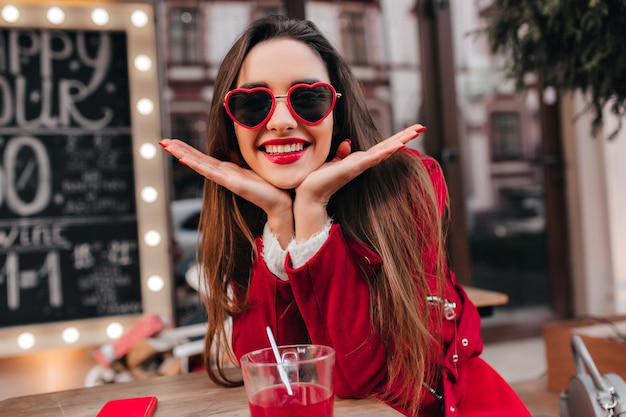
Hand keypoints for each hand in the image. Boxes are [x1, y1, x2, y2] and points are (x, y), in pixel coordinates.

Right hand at [159, 139, 293, 241]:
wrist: (280, 201)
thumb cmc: (269, 185)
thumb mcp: (253, 167)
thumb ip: (242, 159)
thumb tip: (235, 150)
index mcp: (227, 169)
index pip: (203, 157)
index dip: (187, 149)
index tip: (172, 141)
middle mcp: (223, 174)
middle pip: (196, 159)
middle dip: (179, 150)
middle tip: (162, 141)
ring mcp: (225, 179)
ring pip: (199, 164)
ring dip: (182, 155)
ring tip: (167, 146)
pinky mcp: (231, 183)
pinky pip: (211, 172)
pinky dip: (197, 165)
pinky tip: (184, 159)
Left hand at [292, 124, 424, 239]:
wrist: (308, 194)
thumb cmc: (318, 180)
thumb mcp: (331, 162)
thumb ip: (340, 153)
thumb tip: (347, 142)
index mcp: (358, 160)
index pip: (381, 146)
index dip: (396, 138)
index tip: (411, 130)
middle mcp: (362, 163)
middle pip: (388, 146)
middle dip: (405, 136)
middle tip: (422, 127)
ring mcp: (360, 166)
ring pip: (385, 150)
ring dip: (401, 140)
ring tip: (416, 132)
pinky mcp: (354, 168)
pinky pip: (373, 158)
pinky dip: (386, 151)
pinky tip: (399, 145)